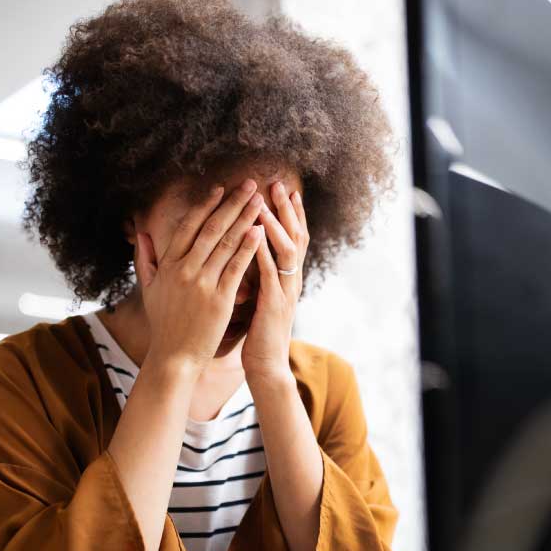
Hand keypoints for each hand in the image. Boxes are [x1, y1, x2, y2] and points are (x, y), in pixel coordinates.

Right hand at [134, 180, 264, 371]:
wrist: (175, 356)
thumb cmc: (164, 323)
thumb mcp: (149, 289)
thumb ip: (145, 259)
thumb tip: (141, 232)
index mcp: (169, 264)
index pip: (189, 226)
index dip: (206, 205)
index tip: (221, 188)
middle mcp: (185, 270)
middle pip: (211, 228)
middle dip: (232, 204)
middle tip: (250, 184)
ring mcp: (202, 283)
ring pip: (226, 243)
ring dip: (244, 219)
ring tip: (259, 201)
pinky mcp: (220, 299)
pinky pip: (236, 268)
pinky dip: (248, 248)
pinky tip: (259, 231)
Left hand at [242, 183, 309, 382]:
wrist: (267, 367)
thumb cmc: (260, 334)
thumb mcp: (263, 299)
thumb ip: (263, 277)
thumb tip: (254, 256)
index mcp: (287, 278)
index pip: (293, 239)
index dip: (291, 214)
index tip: (284, 190)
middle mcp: (291, 281)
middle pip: (295, 237)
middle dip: (287, 210)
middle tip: (279, 183)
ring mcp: (285, 291)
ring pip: (285, 250)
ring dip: (276, 223)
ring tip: (265, 201)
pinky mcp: (274, 304)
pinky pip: (270, 272)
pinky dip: (262, 251)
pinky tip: (255, 233)